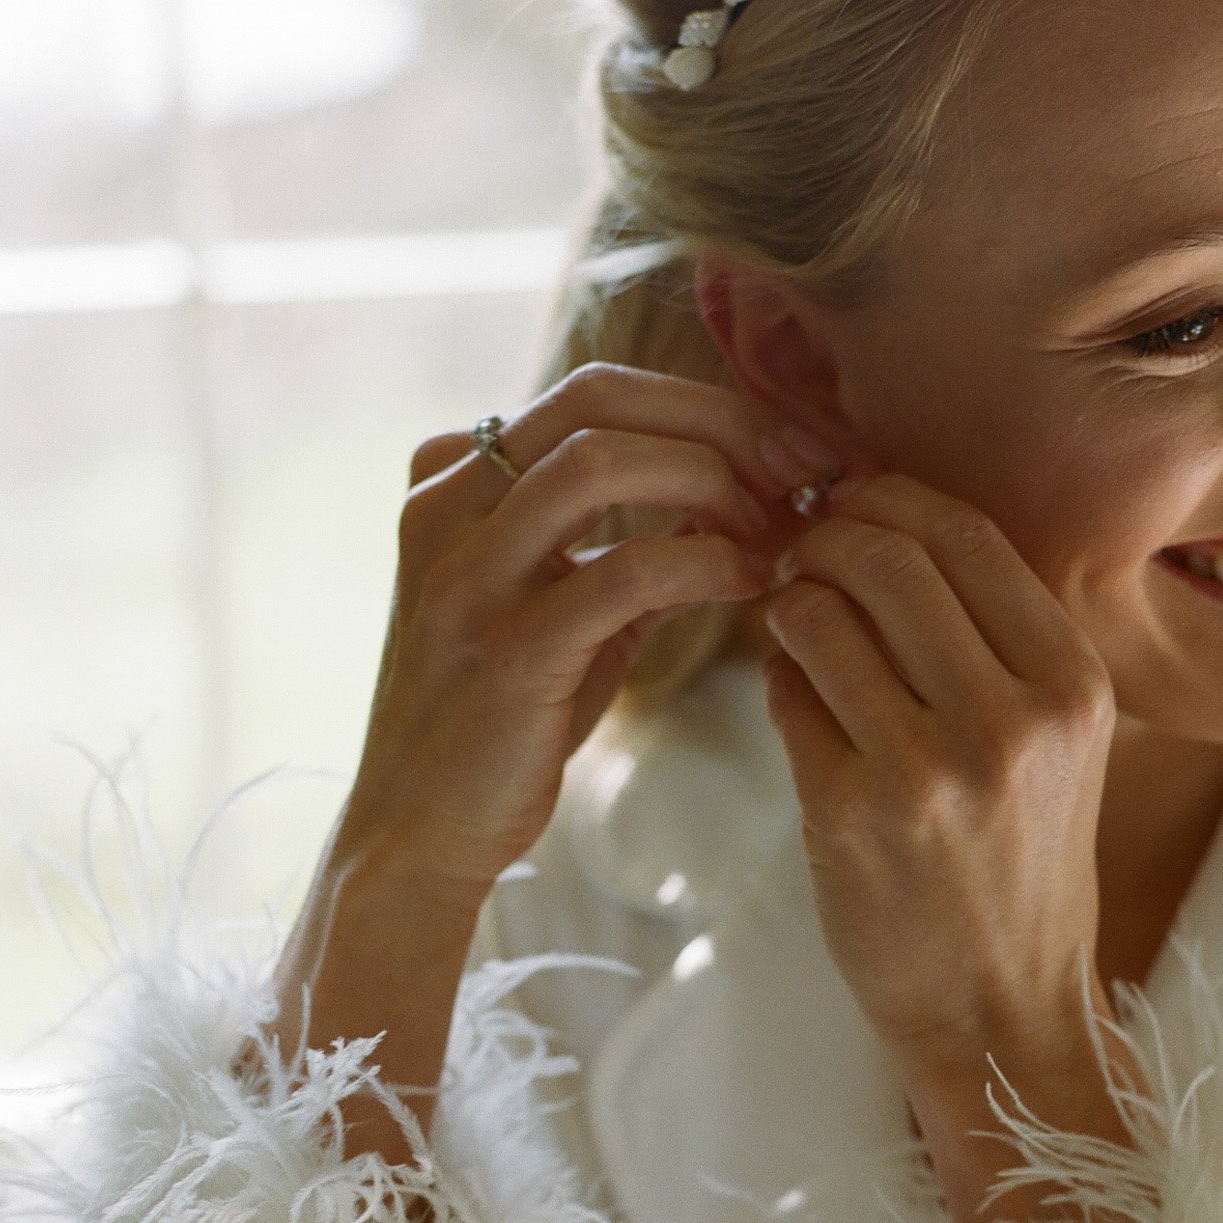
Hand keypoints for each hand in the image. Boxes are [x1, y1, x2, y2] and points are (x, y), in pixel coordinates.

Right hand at [333, 362, 809, 902]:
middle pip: (600, 402)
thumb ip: (630, 542)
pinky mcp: (504, 651)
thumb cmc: (506, 719)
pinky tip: (749, 582)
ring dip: (712, 483)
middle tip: (801, 474)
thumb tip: (742, 491)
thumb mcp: (563, 606)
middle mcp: (447, 507)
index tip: (787, 447)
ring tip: (773, 530)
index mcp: (455, 479)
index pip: (596, 391)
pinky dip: (705, 561)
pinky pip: (623, 570)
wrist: (421, 831)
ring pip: (601, 463)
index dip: (706, 406)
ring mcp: (467, 575)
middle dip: (720, 426)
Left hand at [759, 469, 1119, 1099]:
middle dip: (826, 537)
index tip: (852, 502)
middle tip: (803, 552)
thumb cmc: (1021, 861)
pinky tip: (799, 698)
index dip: (890, 496)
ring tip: (796, 622)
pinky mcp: (852, 815)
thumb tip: (885, 517)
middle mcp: (1012, 720)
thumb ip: (996, 634)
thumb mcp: (1058, 742)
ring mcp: (928, 770)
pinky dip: (779, 678)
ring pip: (818, 616)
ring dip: (790, 604)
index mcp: (1074, 684)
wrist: (1003, 1008)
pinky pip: (785, 694)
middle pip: (886, 556)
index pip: (966, 532)